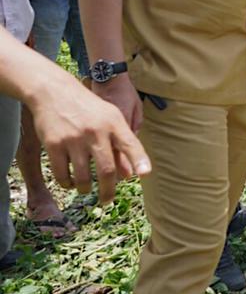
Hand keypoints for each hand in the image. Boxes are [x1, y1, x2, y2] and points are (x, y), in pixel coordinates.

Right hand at [35, 78, 149, 203]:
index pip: (131, 144)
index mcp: (113, 123)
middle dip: (108, 191)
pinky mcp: (53, 145)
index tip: (145, 174)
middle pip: (106, 170)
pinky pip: (62, 174)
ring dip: (85, 189)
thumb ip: (121, 142)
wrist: (55, 92)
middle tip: (107, 200)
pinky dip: (67, 183)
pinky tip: (70, 182)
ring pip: (83, 177)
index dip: (139, 160)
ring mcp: (73, 139)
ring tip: (86, 190)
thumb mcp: (110, 116)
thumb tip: (129, 174)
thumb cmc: (88, 108)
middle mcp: (95, 132)